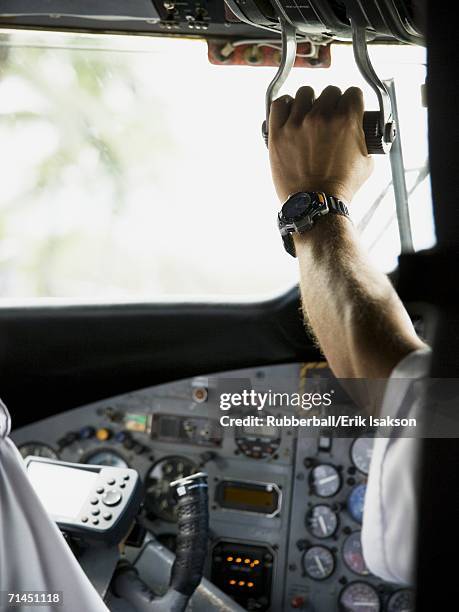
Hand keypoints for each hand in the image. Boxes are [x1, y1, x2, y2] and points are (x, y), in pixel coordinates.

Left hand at [269, 85, 373, 203]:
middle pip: (329, 91)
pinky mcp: (278, 133)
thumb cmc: (341, 187)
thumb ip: (364, 139)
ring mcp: (297, 124)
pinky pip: (278, 104)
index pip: (352, 92)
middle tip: (328, 118)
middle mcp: (321, 117)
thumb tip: (361, 130)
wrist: (316, 204)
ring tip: (308, 114)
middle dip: (332, 102)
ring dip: (309, 101)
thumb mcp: (366, 161)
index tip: (347, 109)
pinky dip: (284, 105)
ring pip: (303, 93)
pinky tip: (289, 113)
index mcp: (347, 120)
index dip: (351, 101)